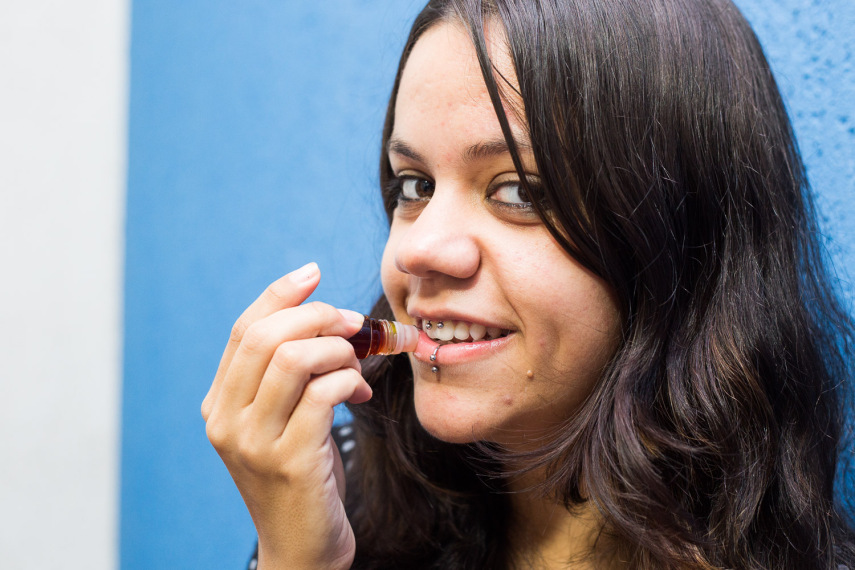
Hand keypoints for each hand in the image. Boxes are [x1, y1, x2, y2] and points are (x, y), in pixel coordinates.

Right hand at [201, 262, 370, 569]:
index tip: (314, 273)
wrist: (303, 547)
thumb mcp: (284, 418)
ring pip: (293, 359)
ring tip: (356, 366)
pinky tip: (359, 394)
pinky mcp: (289, 461)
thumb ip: (290, 373)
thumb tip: (325, 312)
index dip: (279, 295)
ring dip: (337, 350)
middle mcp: (225, 420)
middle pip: (264, 336)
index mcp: (219, 403)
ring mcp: (253, 443)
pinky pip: (322, 394)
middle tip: (353, 323)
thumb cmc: (302, 474)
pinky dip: (348, 381)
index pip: (243, 330)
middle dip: (316, 316)